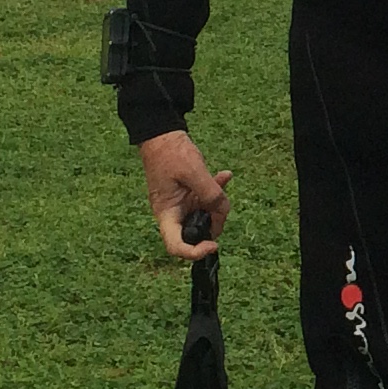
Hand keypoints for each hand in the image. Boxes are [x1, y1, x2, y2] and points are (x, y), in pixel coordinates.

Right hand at [138, 129, 231, 261]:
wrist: (163, 135)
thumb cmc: (170, 153)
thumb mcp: (193, 172)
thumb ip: (211, 194)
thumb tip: (222, 211)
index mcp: (166, 213)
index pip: (176, 246)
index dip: (194, 253)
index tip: (212, 244)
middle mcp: (173, 214)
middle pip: (195, 233)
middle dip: (213, 223)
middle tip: (222, 207)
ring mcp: (182, 205)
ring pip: (205, 215)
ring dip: (218, 204)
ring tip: (222, 180)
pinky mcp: (189, 195)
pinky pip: (207, 199)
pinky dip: (217, 190)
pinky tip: (224, 176)